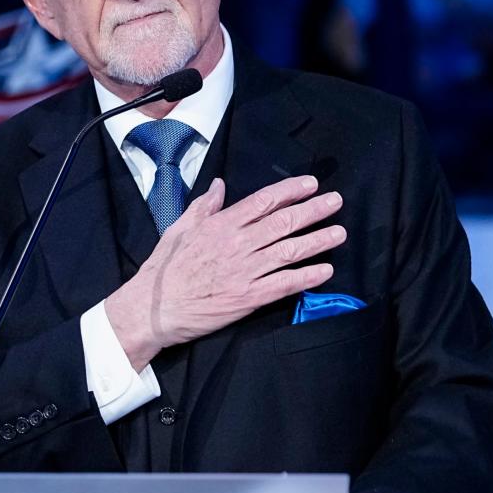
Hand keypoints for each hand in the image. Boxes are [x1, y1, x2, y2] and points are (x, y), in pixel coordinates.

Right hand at [105, 175, 344, 369]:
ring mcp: (245, 271)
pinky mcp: (249, 297)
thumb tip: (219, 185)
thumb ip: (203, 206)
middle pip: (283, 222)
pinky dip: (307, 276)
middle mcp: (237, 244)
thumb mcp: (179, 229)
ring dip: (318, 240)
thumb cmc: (164, 269)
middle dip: (313, 210)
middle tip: (336, 202)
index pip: (263, 201)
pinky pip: (285, 284)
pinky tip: (325, 270)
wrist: (153, 308)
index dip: (290, 191)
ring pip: (289, 250)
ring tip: (339, 232)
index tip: (311, 184)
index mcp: (220, 225)